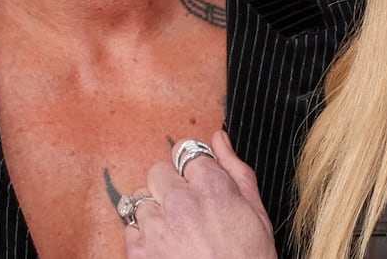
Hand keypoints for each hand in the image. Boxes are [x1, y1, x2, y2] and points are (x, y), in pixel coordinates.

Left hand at [123, 130, 277, 258]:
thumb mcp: (256, 212)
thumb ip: (235, 169)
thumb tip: (219, 138)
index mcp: (211, 186)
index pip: (186, 151)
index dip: (193, 169)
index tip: (196, 183)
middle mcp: (180, 201)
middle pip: (158, 171)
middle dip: (170, 187)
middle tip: (187, 210)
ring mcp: (156, 226)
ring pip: (140, 198)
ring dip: (154, 211)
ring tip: (176, 232)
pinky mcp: (139, 251)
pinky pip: (130, 228)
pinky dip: (143, 236)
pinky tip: (165, 247)